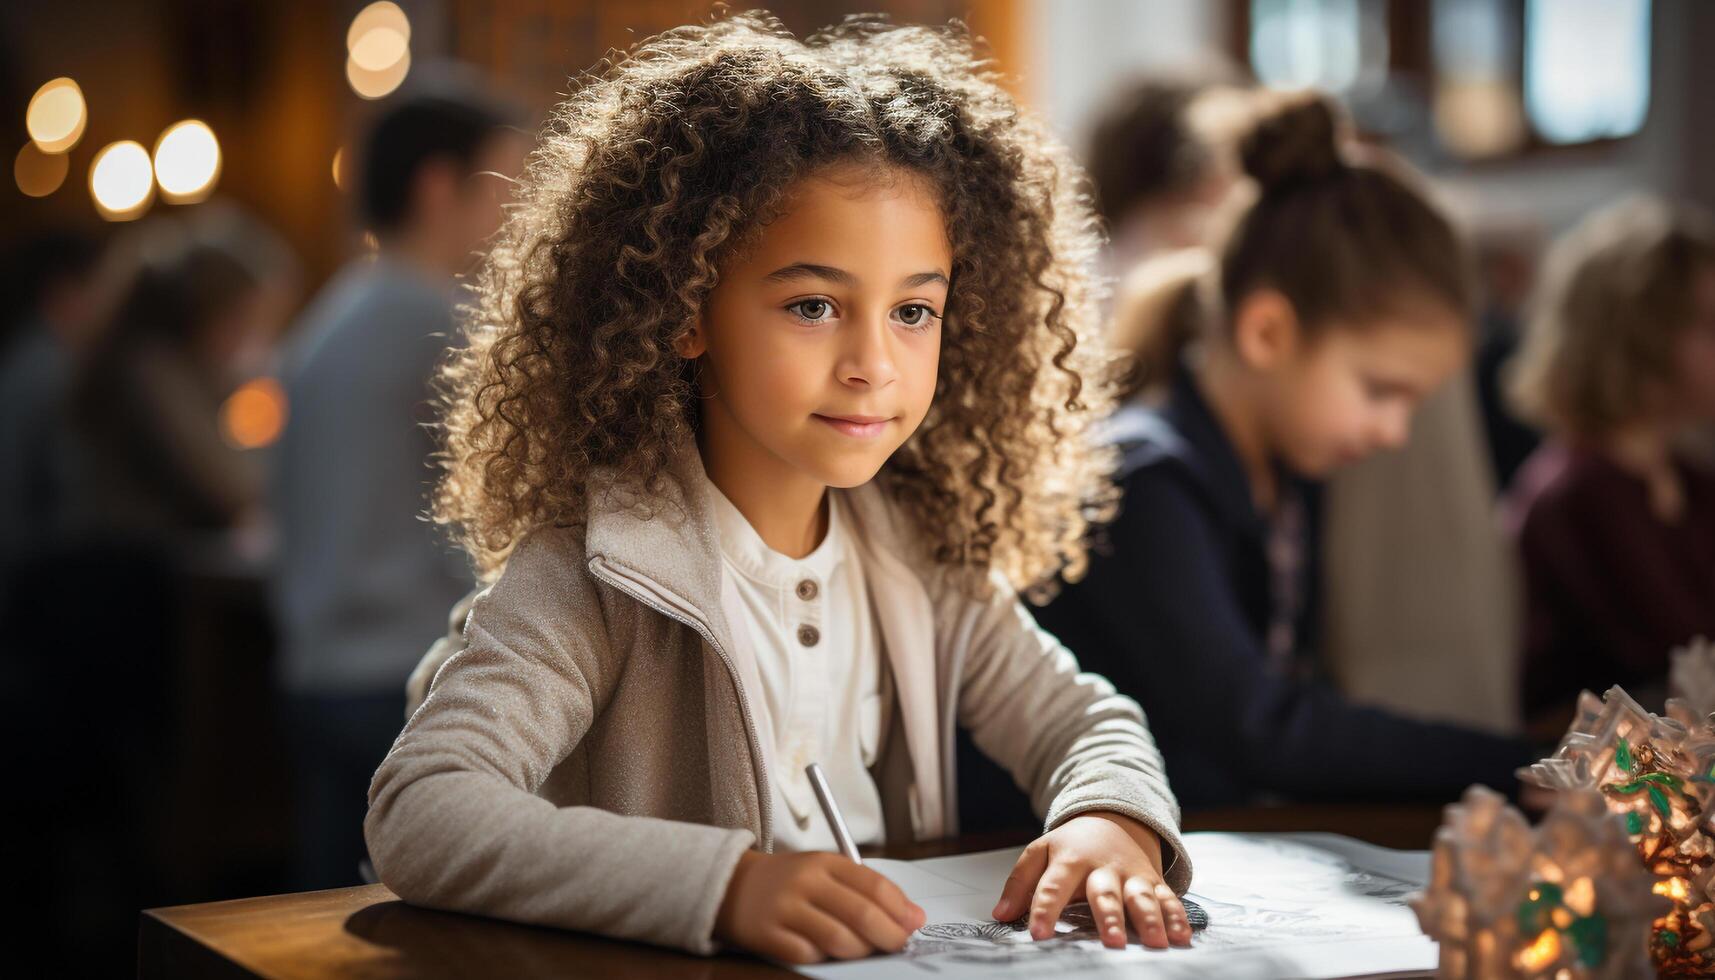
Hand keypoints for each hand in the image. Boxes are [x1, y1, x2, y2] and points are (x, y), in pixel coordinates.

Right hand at [714, 850, 926, 963]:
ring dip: (862, 951)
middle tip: (899, 945)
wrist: (731, 886)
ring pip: (839, 939)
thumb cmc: (789, 882)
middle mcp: (805, 882)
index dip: (900, 908)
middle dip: (890, 935)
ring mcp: (785, 909)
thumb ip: (866, 890)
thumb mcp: (824, 871)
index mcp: (824, 861)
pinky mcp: (768, 935)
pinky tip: (828, 952)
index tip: (914, 923)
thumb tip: (912, 916)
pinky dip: (826, 957)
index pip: (874, 884)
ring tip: (866, 950)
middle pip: (861, 914)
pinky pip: (809, 954)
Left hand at [992, 811, 1189, 949]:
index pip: (1053, 887)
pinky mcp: (1153, 882)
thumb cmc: (1071, 846)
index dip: (1045, 910)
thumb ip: (1020, 883)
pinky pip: (1168, 899)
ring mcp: (1131, 875)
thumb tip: (1000, 914)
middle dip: (1110, 917)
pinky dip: (1177, 917)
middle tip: (1112, 942)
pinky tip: (1182, 936)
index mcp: (1069, 860)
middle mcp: (1103, 869)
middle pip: (1105, 893)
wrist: (1112, 819)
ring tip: (1155, 942)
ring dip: (1150, 919)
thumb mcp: (1040, 853)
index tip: (1038, 934)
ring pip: (1142, 897)